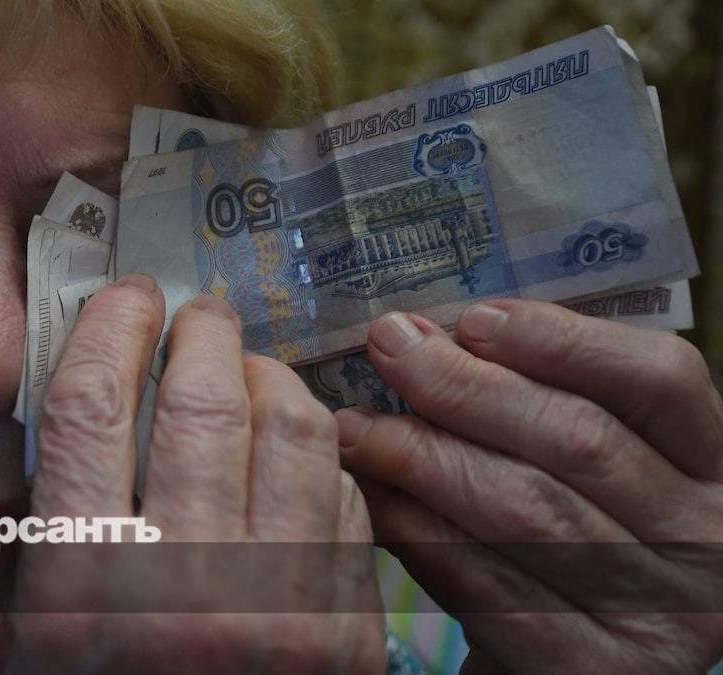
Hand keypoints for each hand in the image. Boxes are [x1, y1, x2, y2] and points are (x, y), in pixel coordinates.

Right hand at [9, 274, 384, 674]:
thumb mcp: (39, 633)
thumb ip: (55, 516)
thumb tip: (87, 388)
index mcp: (77, 594)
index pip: (87, 406)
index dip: (105, 327)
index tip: (121, 298)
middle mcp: (181, 593)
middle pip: (197, 397)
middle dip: (195, 327)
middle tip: (189, 310)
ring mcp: (279, 614)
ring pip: (290, 425)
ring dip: (265, 370)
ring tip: (242, 364)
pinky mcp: (347, 633)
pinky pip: (341, 491)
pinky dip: (316, 445)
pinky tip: (288, 444)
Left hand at [335, 300, 722, 673]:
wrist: (576, 654)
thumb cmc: (574, 526)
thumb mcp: (587, 459)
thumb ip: (536, 399)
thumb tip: (421, 336)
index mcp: (712, 466)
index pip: (660, 381)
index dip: (562, 342)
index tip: (473, 319)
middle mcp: (702, 538)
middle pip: (577, 440)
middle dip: (465, 388)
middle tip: (388, 349)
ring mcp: (656, 611)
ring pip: (524, 513)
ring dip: (423, 458)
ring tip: (358, 427)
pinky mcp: (591, 666)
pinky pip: (486, 585)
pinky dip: (417, 533)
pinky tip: (371, 498)